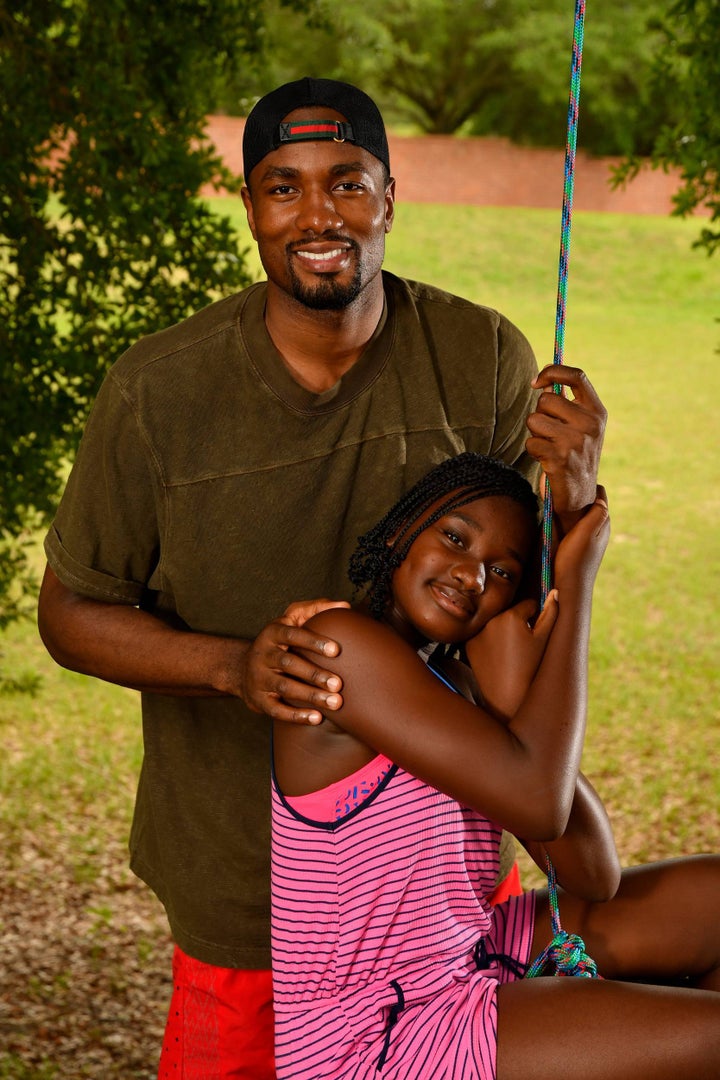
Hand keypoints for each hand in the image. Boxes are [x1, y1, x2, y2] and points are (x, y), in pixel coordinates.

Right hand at [240, 599, 349, 723]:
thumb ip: (316, 609)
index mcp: (273, 633)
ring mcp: (259, 678)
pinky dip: (296, 715)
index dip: (313, 641)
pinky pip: (277, 710)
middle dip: (315, 674)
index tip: (336, 649)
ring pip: (285, 687)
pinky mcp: (259, 700)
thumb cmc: (279, 642)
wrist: (242, 669)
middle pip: (289, 663)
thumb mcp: (290, 621)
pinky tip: (317, 717)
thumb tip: (344, 606)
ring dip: (311, 696)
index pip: (292, 634)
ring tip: (335, 702)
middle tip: (339, 683)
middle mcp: (263, 654)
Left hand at [465, 594, 558, 720]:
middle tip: (521, 646)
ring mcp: (477, 632)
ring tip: (510, 653)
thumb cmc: (531, 669)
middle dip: (518, 623)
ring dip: (503, 630)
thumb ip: (551, 613)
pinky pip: (483, 634)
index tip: (534, 636)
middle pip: (510, 612)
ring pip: (496, 623)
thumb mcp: (544, 640)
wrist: (507, 696)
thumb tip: (555, 592)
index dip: (535, 619)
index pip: (528, 604)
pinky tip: (497, 657)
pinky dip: (490, 641)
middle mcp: (491, 620)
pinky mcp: (468, 644)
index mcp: (511, 616)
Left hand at [525, 365, 606, 531]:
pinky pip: (531, 442)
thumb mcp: (578, 426)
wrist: (581, 494)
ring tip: (549, 446)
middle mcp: (590, 424)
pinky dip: (534, 450)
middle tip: (549, 431)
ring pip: (534, 420)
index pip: (577, 376)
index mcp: (597, 411)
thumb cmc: (575, 453)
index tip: (536, 381)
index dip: (553, 372)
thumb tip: (542, 383)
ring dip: (535, 433)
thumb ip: (564, 403)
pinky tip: (547, 459)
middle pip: (546, 400)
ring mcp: (575, 441)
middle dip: (539, 414)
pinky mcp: (559, 458)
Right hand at [553, 486, 609, 588]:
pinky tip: (558, 518)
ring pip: (584, 512)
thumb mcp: (586, 532)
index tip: (571, 480)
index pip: (599, 492)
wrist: (568, 588)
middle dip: (581, 493)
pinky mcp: (581, 544)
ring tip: (559, 499)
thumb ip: (596, 512)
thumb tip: (598, 492)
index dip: (587, 484)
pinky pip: (577, 523)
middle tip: (563, 488)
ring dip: (574, 505)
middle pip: (593, 501)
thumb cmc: (575, 560)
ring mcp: (591, 537)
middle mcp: (600, 527)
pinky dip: (570, 516)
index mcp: (604, 521)